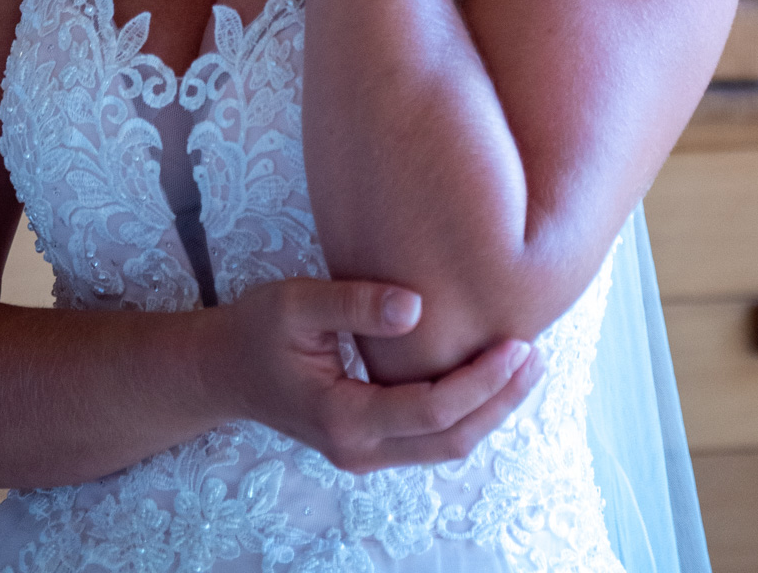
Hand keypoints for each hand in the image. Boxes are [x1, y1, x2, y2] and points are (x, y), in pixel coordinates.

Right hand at [208, 275, 542, 473]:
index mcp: (343, 418)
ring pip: (445, 447)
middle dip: (500, 402)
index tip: (517, 343)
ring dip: (489, 410)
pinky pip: (430, 438)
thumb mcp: (297, 302)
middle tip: (536, 355)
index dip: (480, 382)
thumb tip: (418, 306)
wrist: (221, 370)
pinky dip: (465, 411)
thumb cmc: (255, 329)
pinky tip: (485, 374)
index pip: (431, 411)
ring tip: (524, 364)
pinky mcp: (370, 443)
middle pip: (450, 441)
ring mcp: (364, 454)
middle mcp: (359, 450)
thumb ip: (355, 302)